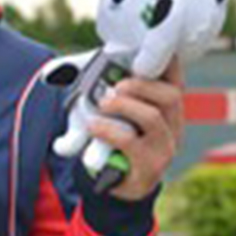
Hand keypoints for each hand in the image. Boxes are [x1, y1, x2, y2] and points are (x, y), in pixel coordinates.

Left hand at [89, 58, 184, 200]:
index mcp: (168, 109)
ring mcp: (165, 148)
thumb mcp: (113, 114)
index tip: (145, 50)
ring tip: (104, 103)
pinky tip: (94, 125)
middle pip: (171, 96)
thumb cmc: (115, 141)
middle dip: (141, 85)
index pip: (175, 80)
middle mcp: (173, 126)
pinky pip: (131, 142)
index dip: (166, 63)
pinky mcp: (150, 166)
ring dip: (124, 105)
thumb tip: (60, 68)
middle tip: (116, 85)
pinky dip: (109, 129)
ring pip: (153, 117)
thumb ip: (103, 91)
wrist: (117, 185)